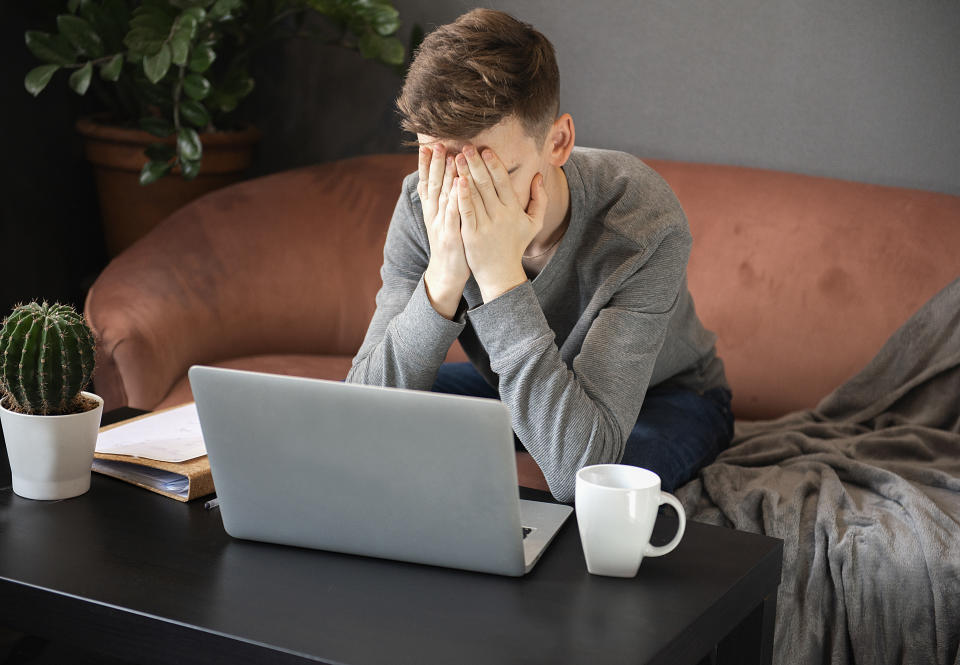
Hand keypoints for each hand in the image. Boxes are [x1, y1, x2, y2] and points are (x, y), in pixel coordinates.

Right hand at [417, 145, 470, 318]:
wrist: (447, 273)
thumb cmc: (451, 243)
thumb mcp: (443, 220)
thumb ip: (443, 201)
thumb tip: (446, 179)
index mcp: (432, 210)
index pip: (427, 182)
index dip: (426, 164)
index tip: (427, 145)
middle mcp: (433, 215)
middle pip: (432, 185)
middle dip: (434, 164)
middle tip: (437, 144)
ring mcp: (441, 225)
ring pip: (442, 196)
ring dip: (445, 176)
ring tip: (449, 157)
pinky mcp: (451, 236)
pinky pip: (453, 215)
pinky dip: (454, 199)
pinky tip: (458, 186)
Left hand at [455, 146, 547, 301]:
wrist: (501, 274)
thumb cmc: (515, 246)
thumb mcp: (534, 223)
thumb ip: (539, 199)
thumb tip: (538, 176)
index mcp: (514, 210)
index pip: (503, 182)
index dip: (494, 165)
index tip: (486, 150)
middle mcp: (500, 215)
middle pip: (487, 184)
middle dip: (476, 164)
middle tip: (466, 147)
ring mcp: (485, 225)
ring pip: (474, 195)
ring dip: (465, 174)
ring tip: (456, 158)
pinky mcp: (471, 235)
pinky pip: (466, 212)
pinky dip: (461, 197)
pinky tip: (456, 182)